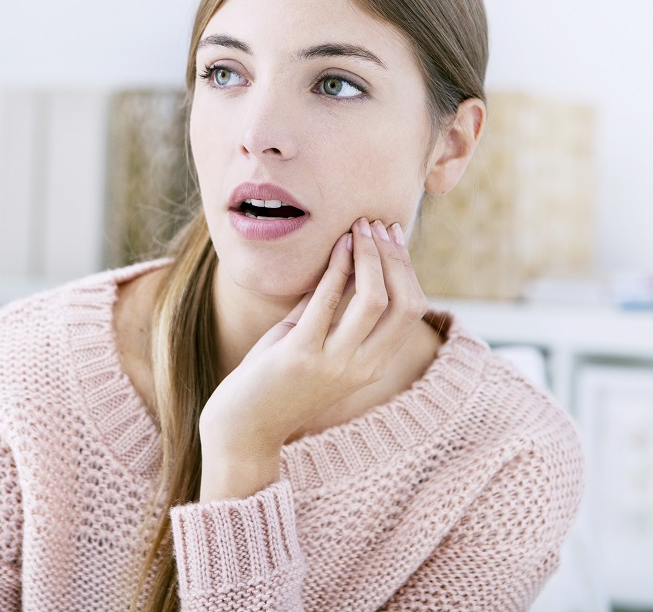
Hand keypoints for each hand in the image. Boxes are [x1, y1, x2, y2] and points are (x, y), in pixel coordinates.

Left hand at [197, 217, 427, 500]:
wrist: (242, 429)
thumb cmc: (275, 381)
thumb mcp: (311, 341)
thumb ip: (330, 308)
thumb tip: (344, 255)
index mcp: (372, 365)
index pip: (411, 309)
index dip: (407, 267)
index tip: (392, 234)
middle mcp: (361, 367)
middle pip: (403, 303)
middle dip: (395, 257)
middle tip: (378, 224)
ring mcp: (333, 364)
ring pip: (374, 300)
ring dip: (370, 255)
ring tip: (359, 227)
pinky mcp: (299, 356)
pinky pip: (327, 302)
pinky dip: (337, 268)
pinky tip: (337, 245)